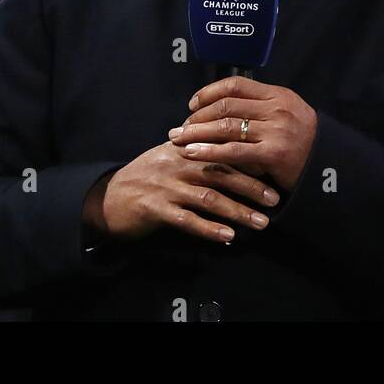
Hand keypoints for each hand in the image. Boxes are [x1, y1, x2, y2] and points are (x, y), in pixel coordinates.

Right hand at [83, 142, 280, 243]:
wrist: (109, 196)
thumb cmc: (147, 176)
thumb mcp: (171, 155)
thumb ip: (200, 149)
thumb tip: (237, 146)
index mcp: (185, 148)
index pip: (223, 150)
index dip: (250, 161)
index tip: (274, 170)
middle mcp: (178, 164)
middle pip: (222, 174)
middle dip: (251, 187)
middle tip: (275, 199)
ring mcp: (167, 187)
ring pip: (209, 198)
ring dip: (238, 211)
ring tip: (260, 222)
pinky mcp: (156, 209)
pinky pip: (188, 220)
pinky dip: (209, 229)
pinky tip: (228, 237)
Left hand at [168, 77, 316, 191]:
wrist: (328, 167)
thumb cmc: (303, 143)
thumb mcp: (288, 114)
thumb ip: (261, 107)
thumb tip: (221, 106)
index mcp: (279, 94)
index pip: (236, 85)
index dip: (209, 92)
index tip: (192, 104)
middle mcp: (277, 108)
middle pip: (226, 105)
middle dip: (197, 116)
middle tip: (180, 127)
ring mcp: (276, 130)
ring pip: (226, 126)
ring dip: (196, 133)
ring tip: (178, 140)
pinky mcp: (274, 153)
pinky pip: (233, 151)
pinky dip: (208, 152)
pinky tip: (192, 154)